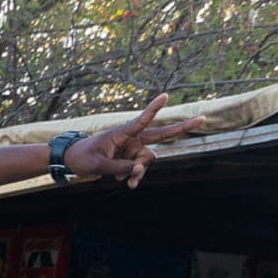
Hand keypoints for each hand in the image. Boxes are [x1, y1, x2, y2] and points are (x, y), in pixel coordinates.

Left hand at [65, 93, 201, 187]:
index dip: (154, 109)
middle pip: (161, 134)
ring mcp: (133, 149)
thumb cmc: (82, 157)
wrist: (73, 162)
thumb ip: (119, 167)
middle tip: (203, 118)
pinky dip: (135, 176)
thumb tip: (139, 169)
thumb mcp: (98, 165)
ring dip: (139, 172)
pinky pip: (140, 169)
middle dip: (182, 128)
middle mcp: (132, 139)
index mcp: (122, 132)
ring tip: (125, 181)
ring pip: (148, 160)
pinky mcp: (131, 159)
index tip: (165, 95)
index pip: (142, 120)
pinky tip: (126, 182)